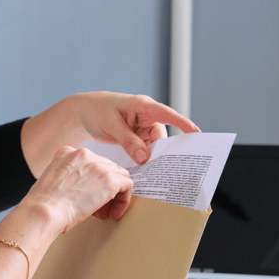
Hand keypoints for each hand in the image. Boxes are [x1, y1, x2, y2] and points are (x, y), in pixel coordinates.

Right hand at [27, 146, 134, 233]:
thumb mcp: (51, 181)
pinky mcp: (110, 180)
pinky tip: (113, 213)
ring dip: (114, 196)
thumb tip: (81, 190)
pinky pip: (127, 186)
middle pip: (106, 168)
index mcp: (67, 152)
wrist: (43, 212)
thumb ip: (67, 178)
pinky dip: (123, 200)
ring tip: (104, 213)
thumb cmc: (42, 205)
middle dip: (103, 189)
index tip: (87, 197)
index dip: (92, 182)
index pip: (91, 163)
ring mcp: (98, 165)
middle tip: (97, 209)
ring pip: (119, 176)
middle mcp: (84, 153)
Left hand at [73, 92, 198, 164]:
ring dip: (152, 158)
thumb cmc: (97, 110)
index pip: (168, 115)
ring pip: (153, 146)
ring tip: (152, 173)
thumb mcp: (112, 125)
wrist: (82, 113)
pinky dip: (143, 159)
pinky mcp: (135, 138)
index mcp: (144, 106)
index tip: (196, 133)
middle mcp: (146, 117)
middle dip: (163, 151)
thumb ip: (128, 141)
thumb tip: (145, 158)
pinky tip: (142, 170)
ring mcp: (141, 128)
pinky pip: (144, 150)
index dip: (183, 124)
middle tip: (166, 168)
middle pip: (161, 136)